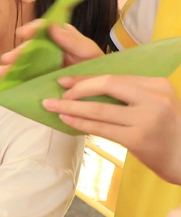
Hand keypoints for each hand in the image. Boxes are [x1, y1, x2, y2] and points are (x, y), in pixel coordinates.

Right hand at [0, 20, 104, 78]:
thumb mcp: (87, 51)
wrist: (100, 88)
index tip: (22, 34)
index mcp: (59, 36)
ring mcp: (43, 64)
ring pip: (24, 62)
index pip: (42, 28)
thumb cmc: (96, 65)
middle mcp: (48, 48)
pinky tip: (5, 82)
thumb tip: (51, 26)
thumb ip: (71, 40)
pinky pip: (26, 77)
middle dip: (17, 53)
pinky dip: (15, 79)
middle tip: (7, 59)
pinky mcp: (40, 78)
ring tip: (0, 73)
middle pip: (29, 47)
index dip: (31, 29)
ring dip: (10, 67)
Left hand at [42, 75, 180, 185]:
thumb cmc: (165, 130)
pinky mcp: (138, 139)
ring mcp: (147, 119)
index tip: (64, 80)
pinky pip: (101, 128)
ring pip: (99, 109)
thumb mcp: (154, 104)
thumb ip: (129, 94)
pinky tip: (66, 121)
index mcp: (157, 85)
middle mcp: (154, 99)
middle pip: (107, 85)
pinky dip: (80, 123)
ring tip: (51, 107)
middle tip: (55, 95)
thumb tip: (87, 88)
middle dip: (76, 89)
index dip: (86, 78)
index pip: (115, 76)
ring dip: (71, 108)